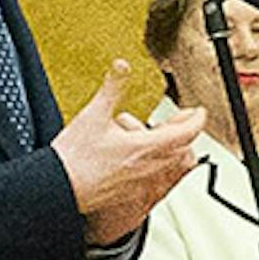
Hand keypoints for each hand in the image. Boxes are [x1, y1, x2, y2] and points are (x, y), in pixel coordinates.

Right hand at [55, 60, 194, 236]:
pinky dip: (161, 164)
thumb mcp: (94, 114)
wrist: (60, 188)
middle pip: (184, 148)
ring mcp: (143, 182)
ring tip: (164, 136)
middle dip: (187, 132)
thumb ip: (112, 88)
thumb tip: (122, 66)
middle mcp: (150, 167)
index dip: (197, 119)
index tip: (198, 111)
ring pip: (172, 165)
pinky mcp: (134, 193)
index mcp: (145, 147)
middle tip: (183, 120)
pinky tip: (147, 158)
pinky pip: (160, 178)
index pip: (186, 132)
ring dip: (174, 148)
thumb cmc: (74, 157)